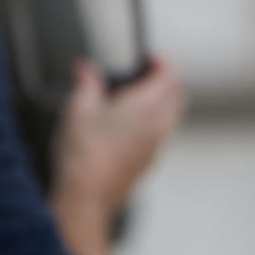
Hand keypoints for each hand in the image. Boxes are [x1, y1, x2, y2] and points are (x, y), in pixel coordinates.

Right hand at [52, 57, 184, 213]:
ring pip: (171, 117)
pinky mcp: (149, 163)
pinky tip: (131, 126)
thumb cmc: (83, 155)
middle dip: (166, 80)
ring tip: (138, 98)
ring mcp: (156, 147)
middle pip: (176, 95)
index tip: (149, 57)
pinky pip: (161, 136)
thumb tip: (86, 69)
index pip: (169, 75)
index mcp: (146, 106)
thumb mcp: (78, 108)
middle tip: (147, 74)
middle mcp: (158, 126)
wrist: (86, 197)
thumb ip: (86, 83)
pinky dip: (155, 123)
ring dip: (162, 102)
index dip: (161, 62)